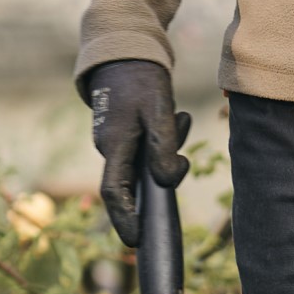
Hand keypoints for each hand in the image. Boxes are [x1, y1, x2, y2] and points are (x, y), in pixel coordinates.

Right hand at [83, 59, 190, 245]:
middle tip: (183, 158)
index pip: (114, 193)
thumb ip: (163, 147)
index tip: (136, 242)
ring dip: (168, 150)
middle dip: (161, 177)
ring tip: (183, 119)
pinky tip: (178, 116)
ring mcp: (115, 141)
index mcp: (114, 145)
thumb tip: (168, 180)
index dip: (124, 220)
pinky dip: (164, 139)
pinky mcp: (123, 134)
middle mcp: (110, 148)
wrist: (123, 51)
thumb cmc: (140, 79)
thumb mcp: (157, 110)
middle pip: (135, 181)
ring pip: (145, 162)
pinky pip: (145, 148)